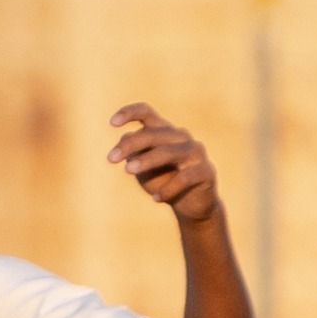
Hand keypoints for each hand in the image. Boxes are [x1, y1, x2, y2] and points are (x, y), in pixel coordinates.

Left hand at [108, 104, 221, 223]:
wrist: (191, 204)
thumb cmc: (162, 180)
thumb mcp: (141, 168)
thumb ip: (132, 154)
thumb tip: (124, 138)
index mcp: (163, 132)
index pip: (147, 114)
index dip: (130, 113)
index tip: (112, 123)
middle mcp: (181, 138)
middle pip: (153, 134)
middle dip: (130, 145)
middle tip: (110, 158)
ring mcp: (195, 153)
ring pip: (169, 152)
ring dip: (147, 160)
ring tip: (128, 170)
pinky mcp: (206, 172)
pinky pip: (184, 178)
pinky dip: (168, 188)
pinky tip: (155, 198)